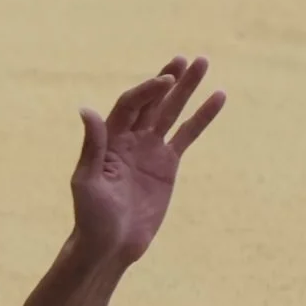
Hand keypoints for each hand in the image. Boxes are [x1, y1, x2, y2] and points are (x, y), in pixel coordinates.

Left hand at [70, 55, 224, 263]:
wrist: (110, 246)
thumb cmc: (92, 218)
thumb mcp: (88, 182)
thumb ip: (92, 146)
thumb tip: (87, 109)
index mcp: (110, 138)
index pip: (131, 104)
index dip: (148, 90)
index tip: (167, 80)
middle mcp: (130, 138)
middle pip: (152, 100)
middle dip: (169, 79)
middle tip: (187, 59)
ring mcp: (150, 149)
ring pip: (171, 112)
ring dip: (187, 89)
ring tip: (204, 63)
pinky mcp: (167, 165)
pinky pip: (187, 135)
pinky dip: (202, 117)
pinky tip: (218, 98)